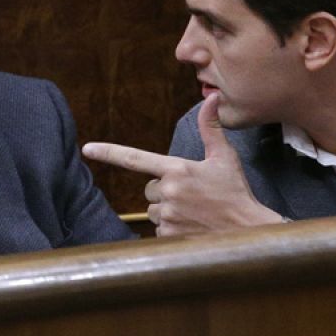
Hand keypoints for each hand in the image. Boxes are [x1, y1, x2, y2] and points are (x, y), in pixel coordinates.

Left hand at [82, 92, 282, 236]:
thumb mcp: (224, 157)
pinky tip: (192, 225)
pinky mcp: (168, 236)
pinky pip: (158, 229)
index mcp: (177, 169)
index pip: (135, 158)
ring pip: (154, 210)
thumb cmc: (235, 192)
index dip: (108, 152)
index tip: (88, 148)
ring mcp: (167, 215)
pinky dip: (172, 228)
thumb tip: (212, 98)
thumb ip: (210, 128)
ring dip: (168, 210)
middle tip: (192, 195)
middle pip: (149, 189)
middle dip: (165, 191)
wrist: (247, 230)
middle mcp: (168, 191)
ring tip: (195, 211)